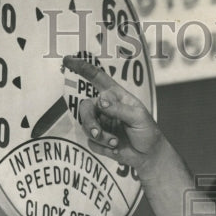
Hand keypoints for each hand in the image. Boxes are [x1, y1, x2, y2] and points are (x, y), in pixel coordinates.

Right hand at [62, 56, 160, 172]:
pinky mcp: (99, 140)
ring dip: (100, 137)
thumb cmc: (147, 131)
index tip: (67, 60)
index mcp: (115, 96)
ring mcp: (100, 123)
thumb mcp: (138, 117)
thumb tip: (100, 102)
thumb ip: (119, 109)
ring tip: (115, 143)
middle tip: (97, 133)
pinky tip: (116, 149)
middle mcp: (105, 107)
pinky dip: (103, 147)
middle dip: (89, 121)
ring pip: (86, 126)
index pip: (97, 78)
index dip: (82, 68)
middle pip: (85, 107)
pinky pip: (91, 142)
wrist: (148, 155)